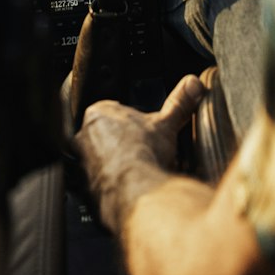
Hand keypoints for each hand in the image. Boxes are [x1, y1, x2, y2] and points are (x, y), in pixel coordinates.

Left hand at [74, 74, 206, 235]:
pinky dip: (111, 186)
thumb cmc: (144, 154)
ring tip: (137, 173)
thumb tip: (193, 84)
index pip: (111, 113)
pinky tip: (128, 189)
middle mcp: (84, 136)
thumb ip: (179, 103)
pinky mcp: (84, 189)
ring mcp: (82, 164)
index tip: (142, 135)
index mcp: (99, 113)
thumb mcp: (167, 124)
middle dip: (121, 145)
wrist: (135, 191)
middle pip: (104, 137)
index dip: (130, 125)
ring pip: (99, 161)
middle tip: (141, 154)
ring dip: (115, 166)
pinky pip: (98, 184)